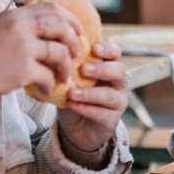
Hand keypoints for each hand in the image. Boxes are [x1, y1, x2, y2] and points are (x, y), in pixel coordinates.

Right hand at [0, 1, 83, 102]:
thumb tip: (51, 33)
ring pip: (60, 52)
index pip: (51, 8)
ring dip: (65, 67)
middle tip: (76, 56)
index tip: (79, 32)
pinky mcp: (23, 68)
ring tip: (62, 78)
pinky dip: (51, 85)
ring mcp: (22, 45)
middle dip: (74, 42)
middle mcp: (19, 26)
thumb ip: (20, 28)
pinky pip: (49, 76)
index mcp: (13, 15)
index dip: (71, 19)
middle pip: (61, 27)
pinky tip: (46, 91)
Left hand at [58, 40, 127, 156]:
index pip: (115, 52)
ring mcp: (117, 102)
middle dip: (101, 69)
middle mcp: (117, 83)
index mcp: (109, 66)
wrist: (76, 126)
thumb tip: (55, 51)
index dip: (107, 49)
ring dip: (90, 93)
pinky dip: (85, 109)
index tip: (93, 48)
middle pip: (119, 71)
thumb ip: (68, 66)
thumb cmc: (74, 94)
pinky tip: (72, 105)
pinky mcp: (111, 120)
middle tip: (83, 69)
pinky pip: (102, 114)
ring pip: (110, 95)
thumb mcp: (70, 77)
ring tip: (71, 93)